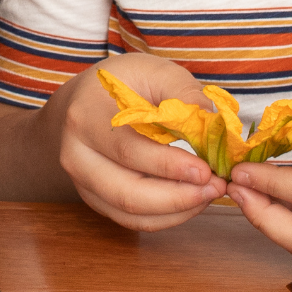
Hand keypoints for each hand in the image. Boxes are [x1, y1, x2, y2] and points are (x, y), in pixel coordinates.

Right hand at [55, 54, 226, 230]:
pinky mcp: (95, 199)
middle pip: (127, 193)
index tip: (206, 170)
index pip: (128, 150)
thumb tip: (212, 122)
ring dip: (177, 211)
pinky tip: (191, 200)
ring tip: (210, 193)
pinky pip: (132, 221)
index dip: (168, 166)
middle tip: (215, 187)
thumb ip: (182, 92)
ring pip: (131, 214)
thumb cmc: (123, 83)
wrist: (85, 99)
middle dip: (178, 197)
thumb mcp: (152, 70)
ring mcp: (82, 182)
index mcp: (85, 117)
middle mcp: (75, 155)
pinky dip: (167, 217)